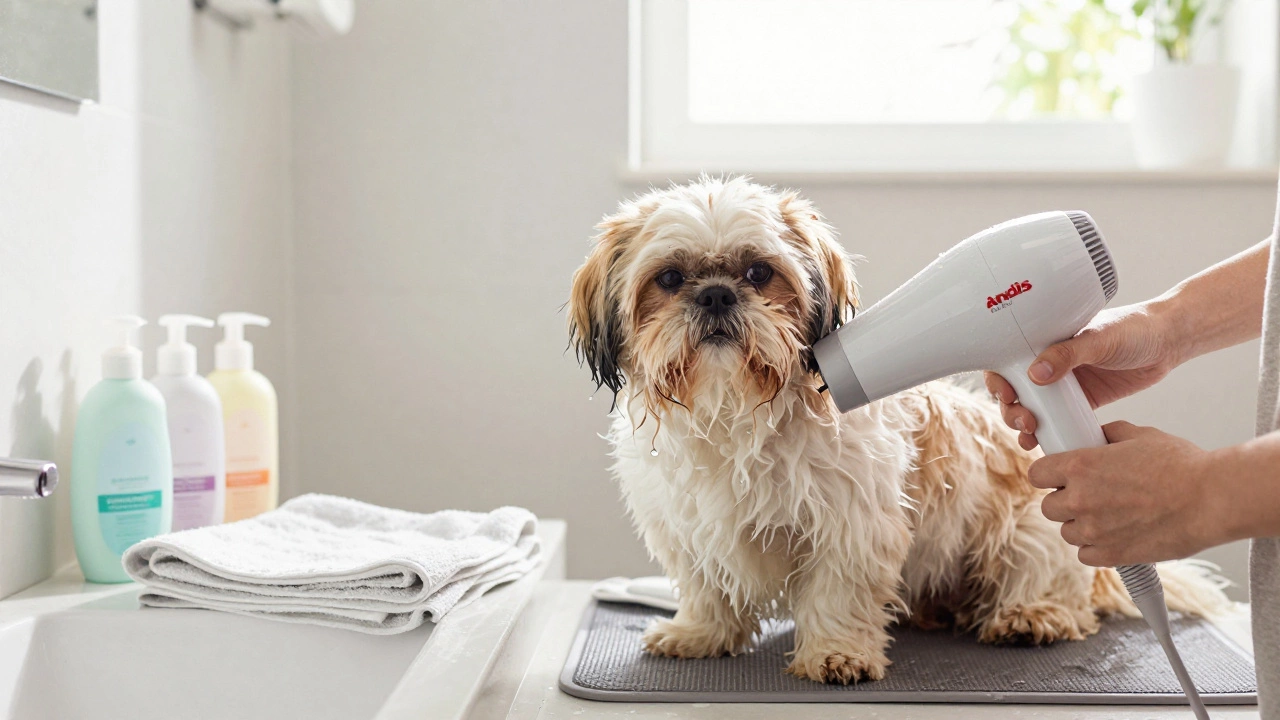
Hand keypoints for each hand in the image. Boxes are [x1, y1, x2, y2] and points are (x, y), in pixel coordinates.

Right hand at [984, 302, 1182, 449]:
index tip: (1006, 394)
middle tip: (1024, 420)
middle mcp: (1049, 362)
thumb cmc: (1135, 328)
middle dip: (1011, 408)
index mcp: (1045, 340)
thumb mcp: (1100, 337)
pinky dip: (1048, 432)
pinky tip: (1043, 443)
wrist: (1169, 342)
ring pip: (1032, 407)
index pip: (1007, 359)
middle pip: (1014, 389)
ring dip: (1023, 423)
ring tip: (1029, 435)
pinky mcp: (1082, 402)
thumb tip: (1035, 374)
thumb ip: (1068, 353)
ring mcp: (1064, 384)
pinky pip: (1057, 420)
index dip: (998, 379)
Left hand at [1028, 421, 1219, 565]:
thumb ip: (1108, 435)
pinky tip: (1113, 535)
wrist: (1211, 498)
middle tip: (1088, 495)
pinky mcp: (1111, 555)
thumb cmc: (1181, 465)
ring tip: (1107, 516)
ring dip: (1080, 525)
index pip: (1036, 474)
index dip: (1047, 475)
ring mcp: (1093, 530)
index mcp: (1080, 466)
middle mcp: (1079, 499)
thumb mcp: (1139, 435)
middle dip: (1064, 500)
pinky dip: (1095, 548)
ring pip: (1067, 531)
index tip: (1057, 476)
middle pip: (1048, 506)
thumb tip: (1096, 437)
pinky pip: (1085, 554)